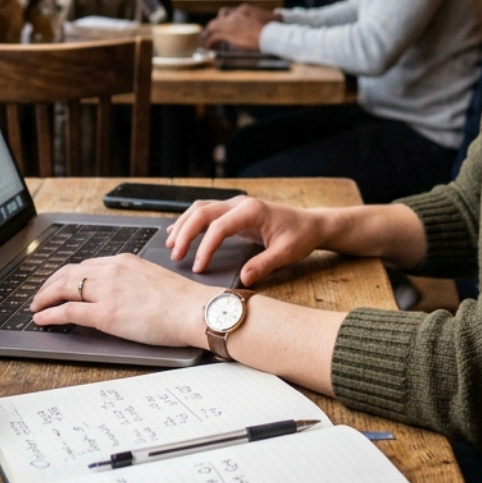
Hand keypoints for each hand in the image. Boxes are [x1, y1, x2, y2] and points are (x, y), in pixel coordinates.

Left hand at [30, 253, 212, 347]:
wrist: (193, 310)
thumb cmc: (182, 300)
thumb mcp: (152, 278)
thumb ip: (131, 281)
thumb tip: (120, 293)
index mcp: (124, 261)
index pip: (86, 266)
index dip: (67, 275)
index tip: (59, 283)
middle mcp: (112, 271)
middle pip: (69, 273)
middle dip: (50, 284)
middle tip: (40, 295)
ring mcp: (107, 292)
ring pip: (64, 289)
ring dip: (45, 297)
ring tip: (35, 307)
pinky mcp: (106, 314)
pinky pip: (68, 312)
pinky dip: (50, 314)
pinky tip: (42, 319)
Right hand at [166, 195, 331, 286]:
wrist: (310, 224)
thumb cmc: (300, 236)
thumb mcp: (286, 253)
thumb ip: (264, 265)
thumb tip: (244, 279)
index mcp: (252, 211)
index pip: (219, 226)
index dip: (205, 247)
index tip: (198, 267)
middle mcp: (240, 204)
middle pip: (203, 212)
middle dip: (185, 233)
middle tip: (175, 256)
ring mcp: (235, 205)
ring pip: (201, 209)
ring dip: (184, 225)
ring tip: (171, 245)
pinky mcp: (234, 211)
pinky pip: (206, 212)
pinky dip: (190, 221)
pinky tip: (178, 232)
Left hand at [203, 5, 275, 50]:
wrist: (270, 34)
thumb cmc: (275, 28)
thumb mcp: (274, 18)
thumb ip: (274, 16)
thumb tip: (279, 17)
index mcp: (245, 9)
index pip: (231, 12)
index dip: (228, 20)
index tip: (227, 26)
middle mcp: (235, 14)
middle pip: (220, 17)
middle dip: (216, 25)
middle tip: (213, 32)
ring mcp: (230, 23)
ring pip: (213, 26)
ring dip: (209, 33)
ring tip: (207, 40)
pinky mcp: (227, 34)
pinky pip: (213, 38)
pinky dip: (210, 43)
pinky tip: (210, 47)